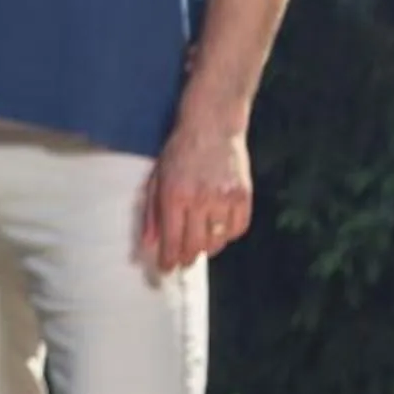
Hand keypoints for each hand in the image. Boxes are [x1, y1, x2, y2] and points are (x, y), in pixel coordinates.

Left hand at [141, 113, 252, 272]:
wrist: (212, 124)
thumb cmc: (180, 151)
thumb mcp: (157, 177)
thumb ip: (152, 212)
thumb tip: (149, 243)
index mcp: (174, 195)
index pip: (171, 240)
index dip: (168, 260)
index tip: (165, 269)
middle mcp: (200, 199)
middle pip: (195, 246)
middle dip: (186, 258)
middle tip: (182, 261)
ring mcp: (225, 198)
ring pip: (217, 241)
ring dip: (207, 248)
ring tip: (199, 243)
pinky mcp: (244, 195)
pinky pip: (237, 229)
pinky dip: (228, 235)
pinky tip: (219, 230)